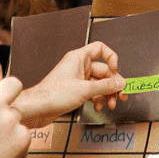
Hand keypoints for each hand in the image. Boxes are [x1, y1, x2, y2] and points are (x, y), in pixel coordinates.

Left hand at [12, 43, 126, 127]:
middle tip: (120, 95)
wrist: (38, 108)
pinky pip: (92, 91)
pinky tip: (98, 106)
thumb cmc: (53, 94)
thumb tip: (120, 83)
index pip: (100, 49)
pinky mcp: (75, 90)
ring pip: (99, 83)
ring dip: (106, 94)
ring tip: (110, 104)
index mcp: (79, 58)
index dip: (111, 58)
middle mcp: (78, 66)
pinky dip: (97, 99)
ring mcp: (77, 78)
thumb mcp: (85, 90)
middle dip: (112, 84)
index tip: (115, 70)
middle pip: (103, 70)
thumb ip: (106, 86)